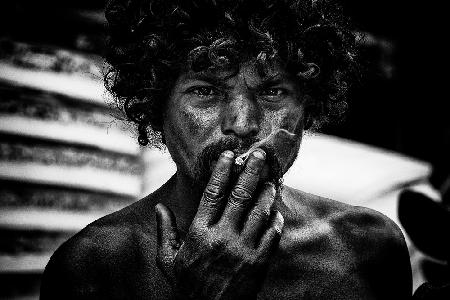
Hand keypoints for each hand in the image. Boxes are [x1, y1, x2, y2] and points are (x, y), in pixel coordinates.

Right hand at [155, 149, 283, 299]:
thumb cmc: (188, 287)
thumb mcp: (168, 261)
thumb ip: (165, 232)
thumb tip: (160, 207)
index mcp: (200, 233)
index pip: (213, 193)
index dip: (222, 171)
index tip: (229, 155)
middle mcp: (223, 237)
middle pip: (240, 196)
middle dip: (251, 172)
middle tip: (259, 155)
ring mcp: (243, 250)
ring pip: (260, 212)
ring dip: (267, 193)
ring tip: (271, 180)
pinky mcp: (259, 263)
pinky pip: (272, 235)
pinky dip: (275, 220)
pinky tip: (276, 212)